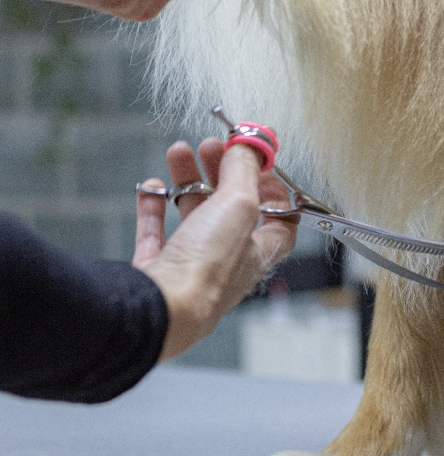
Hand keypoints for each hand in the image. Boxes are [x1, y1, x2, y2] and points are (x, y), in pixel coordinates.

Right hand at [133, 139, 296, 360]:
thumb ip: (244, 172)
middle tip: (212, 147)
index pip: (280, 220)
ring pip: (193, 216)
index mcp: (258, 252)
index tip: (259, 162)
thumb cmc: (206, 269)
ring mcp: (190, 267)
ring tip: (179, 152)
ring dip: (187, 181)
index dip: (273, 188)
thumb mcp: (238, 204)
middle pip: (230, 210)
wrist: (158, 309)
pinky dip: (154, 206)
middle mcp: (226, 262)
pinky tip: (152, 186)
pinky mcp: (156, 271)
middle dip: (222, 173)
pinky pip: (156, 233)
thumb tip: (249, 148)